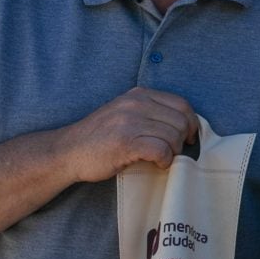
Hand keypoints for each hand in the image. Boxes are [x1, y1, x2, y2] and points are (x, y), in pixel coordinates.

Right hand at [58, 88, 197, 182]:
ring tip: (163, 158)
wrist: (68, 151)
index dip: (192, 123)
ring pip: (173, 135)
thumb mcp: (125, 113)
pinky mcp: (126, 142)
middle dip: (183, 139)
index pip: (181, 104)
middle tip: (174, 151)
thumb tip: (185, 125)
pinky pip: (161, 150)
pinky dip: (165, 160)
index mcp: (139, 94)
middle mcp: (135, 103)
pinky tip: (157, 164)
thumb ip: (150, 113)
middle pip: (181, 121)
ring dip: (174, 152)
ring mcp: (130, 121)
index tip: (190, 137)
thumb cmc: (100, 138)